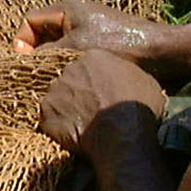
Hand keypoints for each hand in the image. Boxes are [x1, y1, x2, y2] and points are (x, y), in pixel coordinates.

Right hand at [14, 0, 165, 65]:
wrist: (158, 50)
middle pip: (41, 31)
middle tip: (34, 73)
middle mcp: (75, 13)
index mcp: (66, 8)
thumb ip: (45, 54)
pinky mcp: (99, 39)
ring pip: (57, 43)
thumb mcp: (74, 50)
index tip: (24, 63)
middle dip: (35, 51)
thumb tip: (26, 64)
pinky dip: (66, 61)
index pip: (30, 21)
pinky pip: (72, 49)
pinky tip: (70, 77)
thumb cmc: (117, 44)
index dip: (22, 41)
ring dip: (51, 59)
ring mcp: (88, 26)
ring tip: (51, 77)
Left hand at [38, 50, 166, 153]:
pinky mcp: (45, 111)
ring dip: (66, 107)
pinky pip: (49, 116)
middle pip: (70, 78)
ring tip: (81, 123)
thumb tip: (122, 80)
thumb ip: (126, 75)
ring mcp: (55, 89)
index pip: (88, 64)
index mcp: (94, 57)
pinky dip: (58, 125)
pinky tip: (72, 134)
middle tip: (90, 108)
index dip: (95, 80)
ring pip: (58, 96)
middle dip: (78, 91)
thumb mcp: (144, 82)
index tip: (101, 92)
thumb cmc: (137, 108)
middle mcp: (70, 68)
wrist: (121, 134)